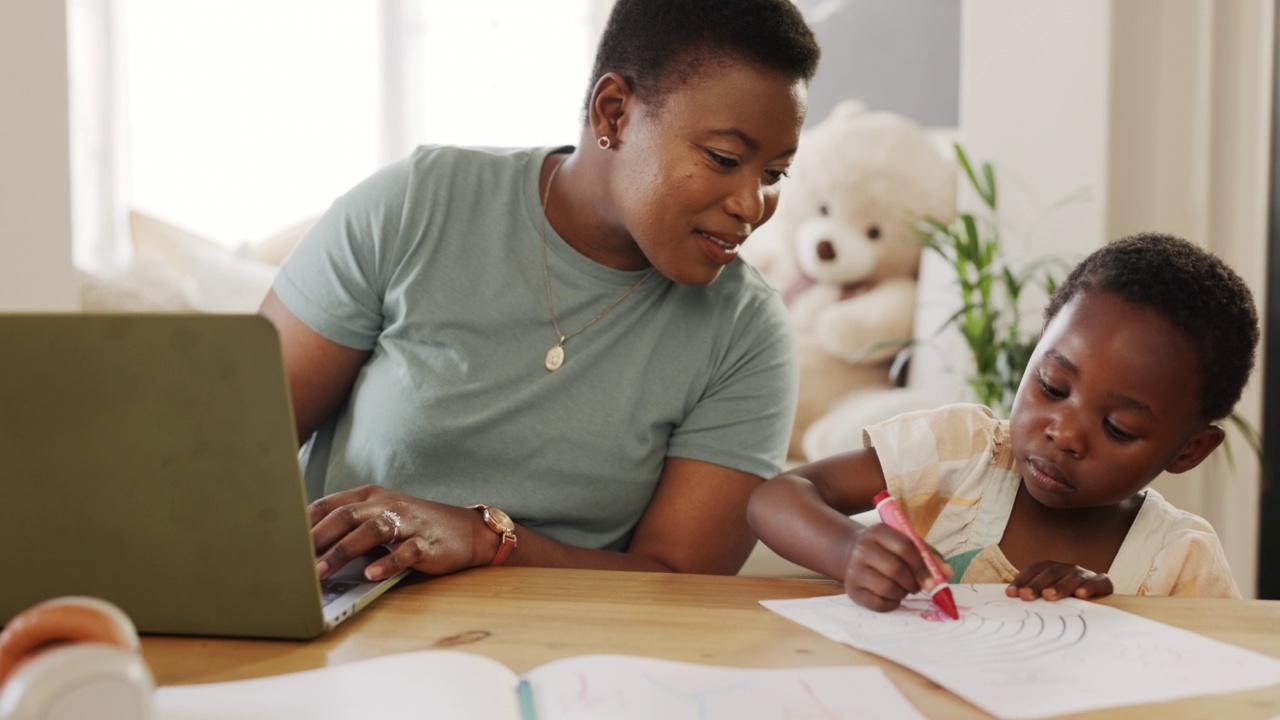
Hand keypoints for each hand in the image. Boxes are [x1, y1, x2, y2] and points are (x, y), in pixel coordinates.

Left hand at [308, 485, 492, 580]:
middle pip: (345, 517)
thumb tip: (305, 550)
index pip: (328, 505)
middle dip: (317, 540)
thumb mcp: (379, 517)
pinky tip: (371, 575)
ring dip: (343, 552)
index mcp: (369, 497)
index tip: (279, 543)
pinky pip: (405, 552)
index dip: (303, 523)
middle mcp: (385, 505)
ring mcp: (407, 522)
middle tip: (293, 562)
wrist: (467, 531)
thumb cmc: (414, 526)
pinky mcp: (426, 542)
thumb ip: (348, 526)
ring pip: (371, 532)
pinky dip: (387, 563)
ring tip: (321, 572)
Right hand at [842, 524, 952, 611]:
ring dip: (903, 593)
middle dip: (914, 582)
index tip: (934, 581)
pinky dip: (892, 603)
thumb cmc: (886, 550)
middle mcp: (862, 548)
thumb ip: (927, 556)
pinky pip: (878, 603)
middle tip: (918, 587)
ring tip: (903, 589)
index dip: (922, 566)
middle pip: (896, 569)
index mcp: (878, 532)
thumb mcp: (904, 543)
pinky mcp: (851, 589)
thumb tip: (947, 573)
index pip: (905, 547)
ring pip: (887, 588)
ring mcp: (854, 569)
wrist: (851, 554)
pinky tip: (892, 596)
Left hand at [1006, 561, 1113, 600]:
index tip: (1011, 593)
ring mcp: (1085, 574)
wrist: (1100, 598)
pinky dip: (1089, 587)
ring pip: (1071, 577)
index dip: (1022, 580)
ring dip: (1059, 586)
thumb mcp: (1050, 597)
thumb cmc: (1067, 600)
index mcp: (1051, 568)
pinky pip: (1097, 582)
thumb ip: (1034, 597)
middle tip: (1026, 596)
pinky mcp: (1102, 582)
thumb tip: (1010, 601)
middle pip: (1050, 573)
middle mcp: (1067, 568)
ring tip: (1048, 596)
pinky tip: (1081, 595)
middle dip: (1036, 584)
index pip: (1033, 570)